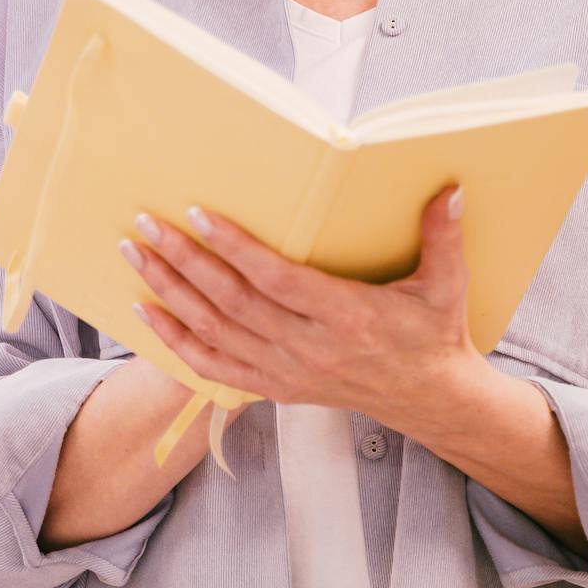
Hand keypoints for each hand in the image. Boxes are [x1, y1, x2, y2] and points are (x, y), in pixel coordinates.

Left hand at [117, 184, 476, 419]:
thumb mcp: (447, 285)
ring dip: (170, 292)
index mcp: (347, 317)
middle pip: (231, 302)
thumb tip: (450, 189)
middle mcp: (310, 348)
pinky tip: (148, 312)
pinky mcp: (276, 387)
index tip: (198, 214)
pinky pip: (214, 367)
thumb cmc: (434, 334)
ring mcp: (288, 372)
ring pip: (215, 331)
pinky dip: (176, 341)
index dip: (234, 247)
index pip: (276, 279)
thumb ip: (443, 236)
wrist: (428, 398)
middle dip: (184, 261)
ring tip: (137, 255)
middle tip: (146, 226)